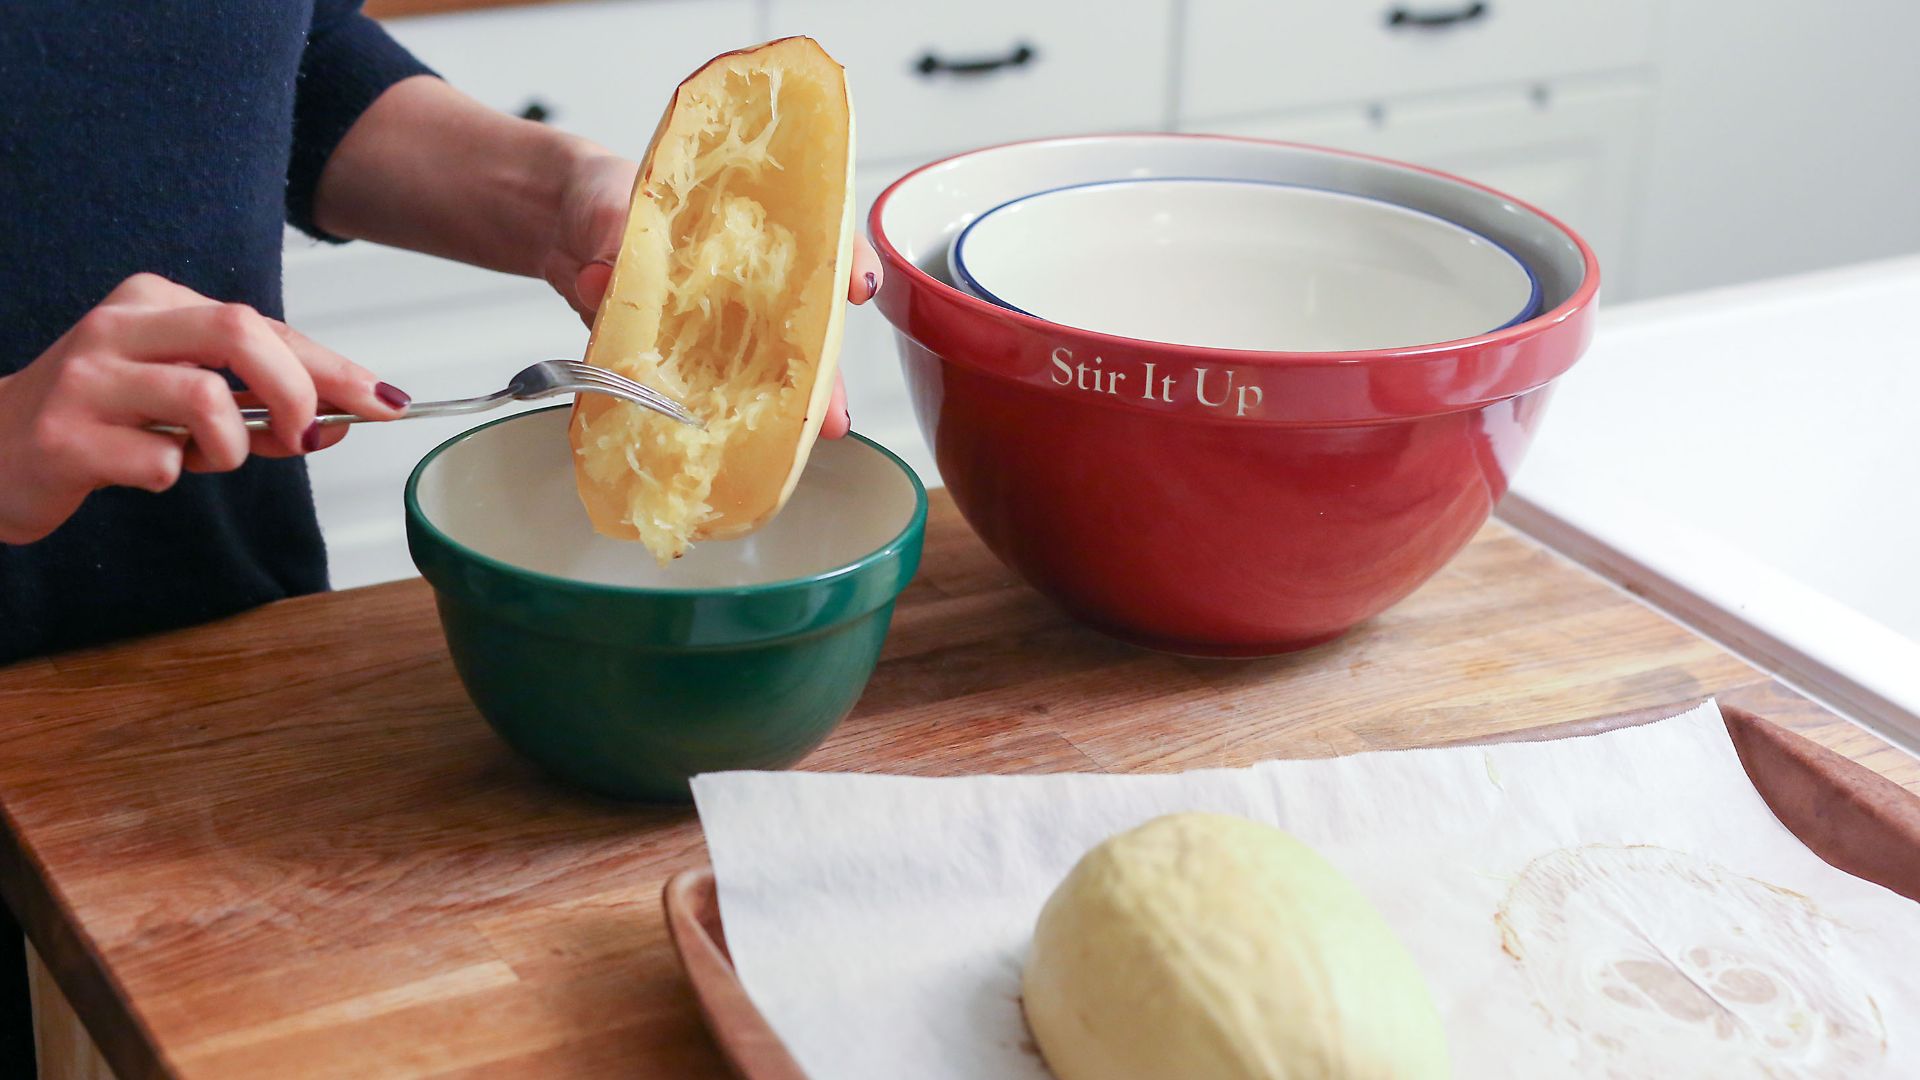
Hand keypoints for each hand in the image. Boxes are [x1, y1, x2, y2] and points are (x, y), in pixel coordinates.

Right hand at [0, 273, 407, 543]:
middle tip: (308, 434)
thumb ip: (259, 404)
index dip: (332, 367)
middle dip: (295, 389)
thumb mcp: (185, 399)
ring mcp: (87, 380)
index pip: (263, 325)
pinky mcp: (65, 438)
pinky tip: (144, 470)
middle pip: (238, 332)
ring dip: (234, 446)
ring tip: (204, 458)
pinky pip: (159, 462)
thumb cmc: (103, 420)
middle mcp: (118, 328)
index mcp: (153, 302)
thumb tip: (342, 416)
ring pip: (204, 399)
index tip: (384, 400)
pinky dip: (173, 476)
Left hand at [543, 151, 882, 439]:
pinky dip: (692, 408)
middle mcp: (739, 280)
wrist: (553, 222)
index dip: (844, 261)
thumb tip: (604, 275)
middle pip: (795, 325)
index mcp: (743, 223)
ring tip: (790, 441)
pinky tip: (697, 429)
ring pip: (754, 367)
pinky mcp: (670, 353)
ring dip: (772, 406)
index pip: (816, 235)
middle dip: (818, 372)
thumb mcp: (607, 201)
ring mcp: (708, 322)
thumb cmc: (598, 195)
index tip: (859, 286)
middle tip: (831, 415)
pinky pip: (690, 386)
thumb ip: (612, 236)